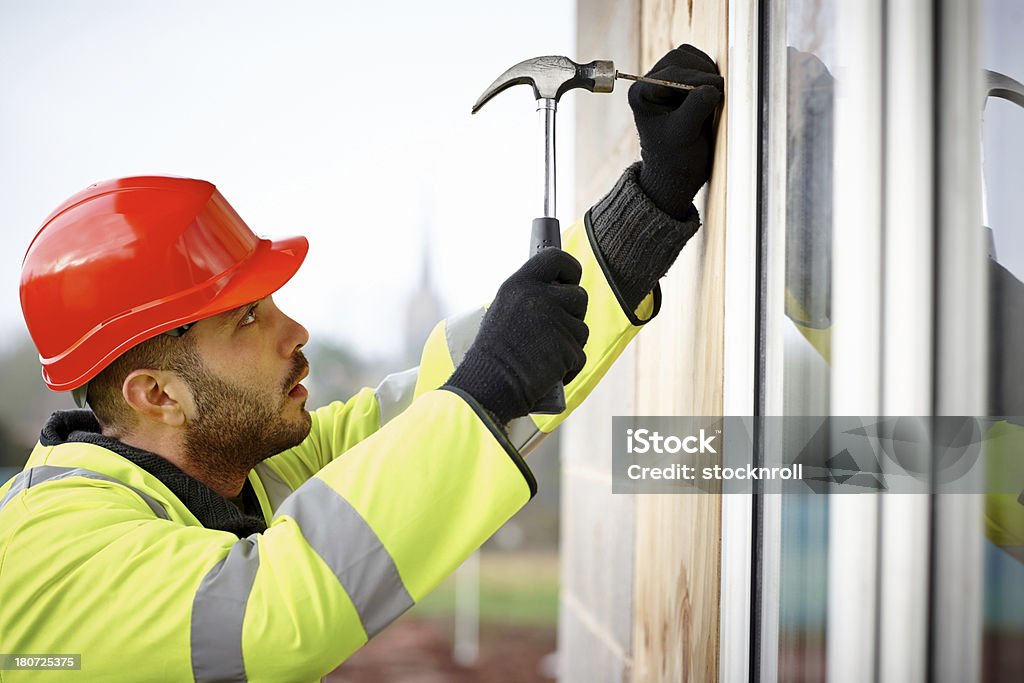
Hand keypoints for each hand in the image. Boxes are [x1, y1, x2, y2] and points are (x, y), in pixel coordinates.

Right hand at [446, 249, 588, 424]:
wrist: (488, 384)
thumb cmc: (494, 352)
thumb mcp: (505, 309)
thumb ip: (531, 295)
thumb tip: (560, 289)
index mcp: (520, 284)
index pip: (556, 258)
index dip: (569, 269)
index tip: (570, 279)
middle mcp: (539, 298)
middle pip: (579, 296)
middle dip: (572, 314)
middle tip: (553, 331)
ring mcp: (555, 323)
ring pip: (581, 329)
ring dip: (568, 343)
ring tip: (542, 354)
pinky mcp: (566, 349)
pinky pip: (579, 355)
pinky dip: (568, 367)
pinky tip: (547, 371)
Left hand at [629, 44, 723, 218]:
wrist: (677, 174)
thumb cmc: (675, 160)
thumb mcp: (684, 135)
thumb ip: (695, 109)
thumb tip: (712, 88)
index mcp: (642, 93)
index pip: (672, 71)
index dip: (697, 78)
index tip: (717, 90)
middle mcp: (651, 84)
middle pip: (680, 58)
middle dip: (702, 73)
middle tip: (717, 94)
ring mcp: (666, 82)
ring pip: (691, 59)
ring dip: (707, 73)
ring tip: (714, 98)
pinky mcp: (682, 85)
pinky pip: (700, 67)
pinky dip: (710, 76)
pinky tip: (713, 96)